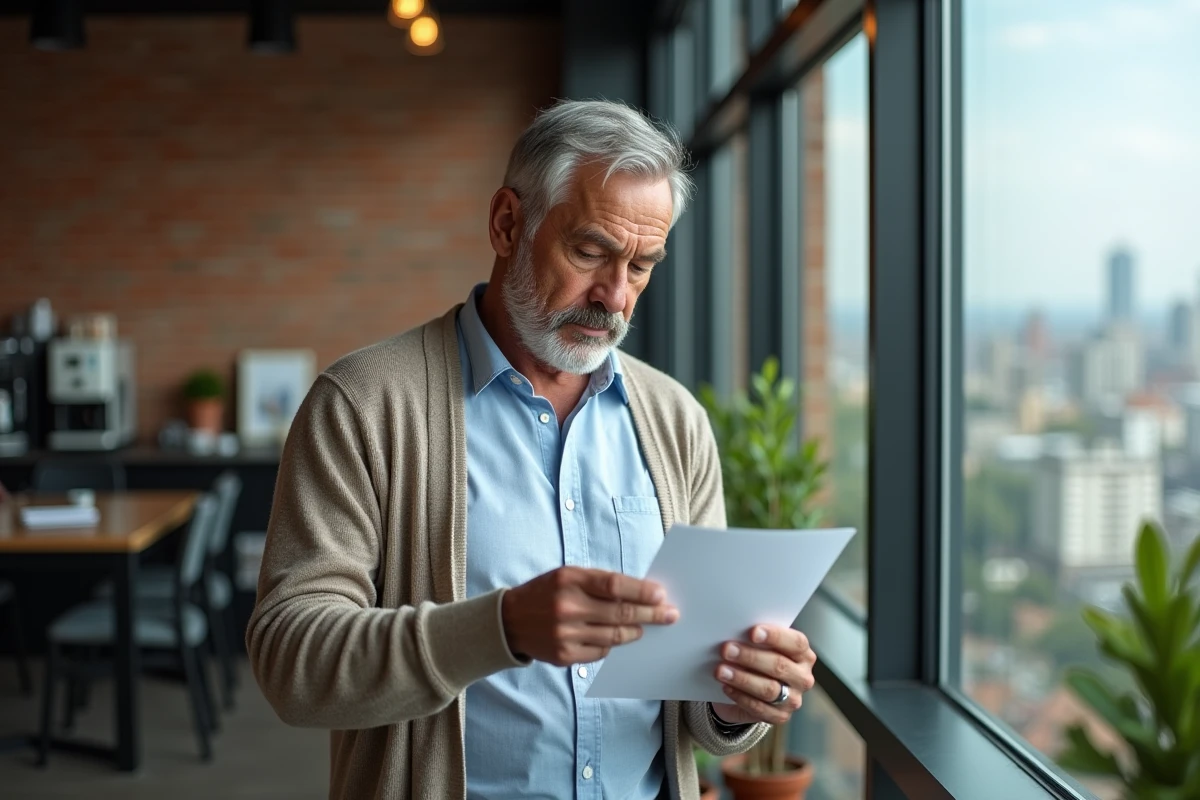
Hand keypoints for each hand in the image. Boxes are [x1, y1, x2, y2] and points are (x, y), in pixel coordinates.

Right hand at [501, 567, 678, 666]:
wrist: (509, 621)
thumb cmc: (546, 593)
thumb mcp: (568, 576)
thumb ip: (600, 582)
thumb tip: (640, 593)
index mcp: (569, 580)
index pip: (615, 586)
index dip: (642, 591)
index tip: (661, 594)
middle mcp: (567, 607)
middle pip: (620, 613)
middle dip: (650, 614)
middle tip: (670, 615)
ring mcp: (565, 634)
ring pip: (614, 636)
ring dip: (635, 631)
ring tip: (645, 627)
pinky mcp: (564, 655)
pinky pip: (600, 652)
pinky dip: (611, 645)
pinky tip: (615, 638)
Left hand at [710, 625, 816, 725]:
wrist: (750, 691)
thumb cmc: (756, 660)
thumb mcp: (759, 647)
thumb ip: (755, 640)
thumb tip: (736, 633)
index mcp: (803, 654)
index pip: (796, 643)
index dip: (775, 636)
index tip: (753, 632)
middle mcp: (802, 677)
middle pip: (779, 665)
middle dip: (750, 657)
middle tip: (727, 649)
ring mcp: (793, 699)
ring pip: (769, 689)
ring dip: (742, 679)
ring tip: (721, 670)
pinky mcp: (780, 717)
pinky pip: (759, 708)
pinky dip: (740, 697)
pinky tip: (726, 687)